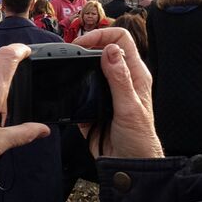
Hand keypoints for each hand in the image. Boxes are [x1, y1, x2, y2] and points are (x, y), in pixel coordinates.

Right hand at [73, 28, 163, 158]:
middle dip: (84, 47)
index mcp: (134, 75)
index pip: (120, 40)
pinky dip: (71, 88)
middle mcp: (120, 79)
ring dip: (76, 66)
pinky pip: (79, 91)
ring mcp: (106, 92)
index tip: (81, 43)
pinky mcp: (93, 106)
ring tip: (63, 68)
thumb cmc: (139, 139)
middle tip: (67, 53)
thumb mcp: (129, 108)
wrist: (127, 165)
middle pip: (102, 50)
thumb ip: (119, 79)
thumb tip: (110, 50)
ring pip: (89, 69)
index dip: (101, 35)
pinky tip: (64, 90)